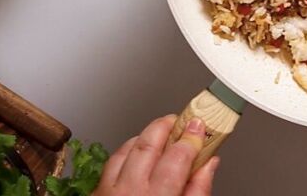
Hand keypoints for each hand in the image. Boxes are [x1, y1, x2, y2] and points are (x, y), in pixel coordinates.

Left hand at [95, 115, 218, 195]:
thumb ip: (199, 190)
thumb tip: (209, 164)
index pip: (177, 155)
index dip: (191, 136)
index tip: (199, 125)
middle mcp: (131, 190)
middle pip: (149, 144)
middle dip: (167, 125)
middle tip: (181, 119)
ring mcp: (110, 189)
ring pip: (128, 148)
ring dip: (147, 135)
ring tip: (162, 132)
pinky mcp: (97, 191)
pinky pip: (112, 160)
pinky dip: (128, 149)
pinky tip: (138, 150)